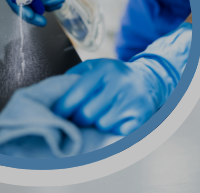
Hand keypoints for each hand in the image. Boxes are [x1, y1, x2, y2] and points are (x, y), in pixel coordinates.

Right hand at [3, 0, 77, 26]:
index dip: (19, 6)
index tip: (30, 15)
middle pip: (18, 1)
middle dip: (30, 13)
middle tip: (42, 22)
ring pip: (29, 2)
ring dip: (43, 6)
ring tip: (59, 1)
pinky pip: (37, 0)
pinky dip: (47, 3)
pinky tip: (58, 0)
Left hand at [52, 23, 189, 135]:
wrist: (149, 79)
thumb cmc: (114, 76)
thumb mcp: (94, 67)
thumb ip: (73, 77)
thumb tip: (50, 96)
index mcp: (105, 69)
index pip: (75, 95)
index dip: (61, 110)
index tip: (55, 116)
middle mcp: (120, 82)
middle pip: (87, 114)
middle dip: (78, 119)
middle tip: (78, 118)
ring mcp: (133, 99)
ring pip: (102, 125)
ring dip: (97, 124)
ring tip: (100, 116)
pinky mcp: (142, 114)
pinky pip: (118, 131)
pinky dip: (114, 129)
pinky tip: (116, 119)